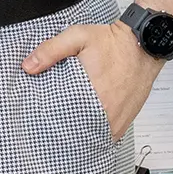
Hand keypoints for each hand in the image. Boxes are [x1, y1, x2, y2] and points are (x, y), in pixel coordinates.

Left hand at [23, 21, 161, 141]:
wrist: (144, 44)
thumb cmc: (114, 42)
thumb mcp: (78, 37)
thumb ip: (51, 50)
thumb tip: (29, 66)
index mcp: (92, 94)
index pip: (65, 121)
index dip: (52, 125)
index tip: (42, 124)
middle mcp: (107, 111)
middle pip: (79, 132)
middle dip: (65, 131)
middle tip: (51, 129)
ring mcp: (119, 119)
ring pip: (95, 136)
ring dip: (82, 134)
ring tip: (68, 130)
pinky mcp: (127, 120)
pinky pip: (109, 135)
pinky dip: (98, 132)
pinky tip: (87, 126)